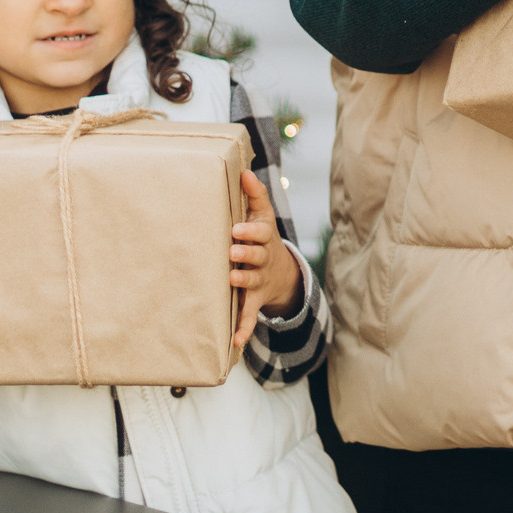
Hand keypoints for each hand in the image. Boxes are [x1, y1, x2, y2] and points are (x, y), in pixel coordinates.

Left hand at [231, 172, 300, 353]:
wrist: (281, 272)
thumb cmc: (261, 237)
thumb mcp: (262, 214)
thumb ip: (254, 194)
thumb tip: (243, 170)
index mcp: (264, 238)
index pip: (260, 233)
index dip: (249, 232)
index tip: (236, 229)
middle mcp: (264, 259)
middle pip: (257, 256)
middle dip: (246, 254)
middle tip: (232, 252)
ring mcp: (260, 280)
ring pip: (252, 282)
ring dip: (243, 282)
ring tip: (231, 279)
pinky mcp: (255, 299)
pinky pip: (250, 314)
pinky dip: (244, 328)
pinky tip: (234, 341)